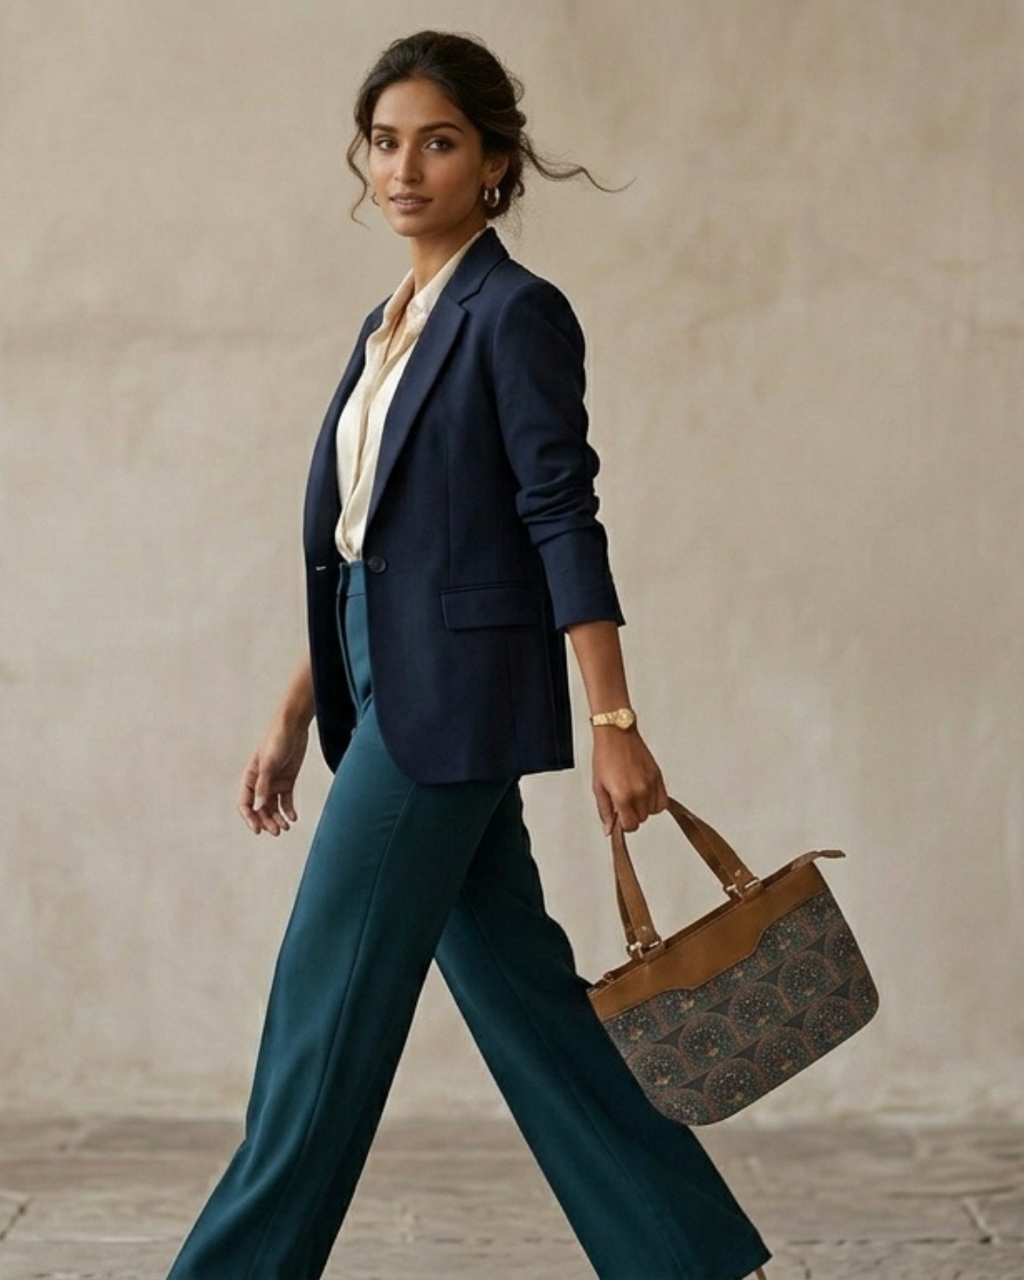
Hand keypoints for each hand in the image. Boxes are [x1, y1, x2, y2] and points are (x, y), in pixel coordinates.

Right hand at [237, 719, 308, 835]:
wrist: (294, 727)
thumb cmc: (277, 741)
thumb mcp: (269, 764)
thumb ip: (264, 786)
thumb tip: (259, 807)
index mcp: (250, 778)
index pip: (245, 803)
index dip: (250, 818)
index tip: (258, 830)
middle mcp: (260, 783)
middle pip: (260, 808)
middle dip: (267, 821)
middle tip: (276, 832)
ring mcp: (274, 782)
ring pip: (273, 807)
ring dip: (278, 818)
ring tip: (286, 827)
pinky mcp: (287, 780)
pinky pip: (286, 800)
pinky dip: (288, 810)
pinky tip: (293, 818)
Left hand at [591, 728, 667, 834]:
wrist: (617, 734)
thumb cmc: (605, 756)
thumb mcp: (598, 786)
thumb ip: (605, 811)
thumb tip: (609, 829)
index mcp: (623, 796)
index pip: (630, 826)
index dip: (623, 824)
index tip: (618, 817)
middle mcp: (640, 792)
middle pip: (642, 819)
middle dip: (631, 814)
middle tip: (622, 802)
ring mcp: (651, 785)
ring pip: (653, 811)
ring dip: (643, 808)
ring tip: (633, 795)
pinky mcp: (658, 777)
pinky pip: (663, 801)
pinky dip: (655, 801)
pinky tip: (644, 794)